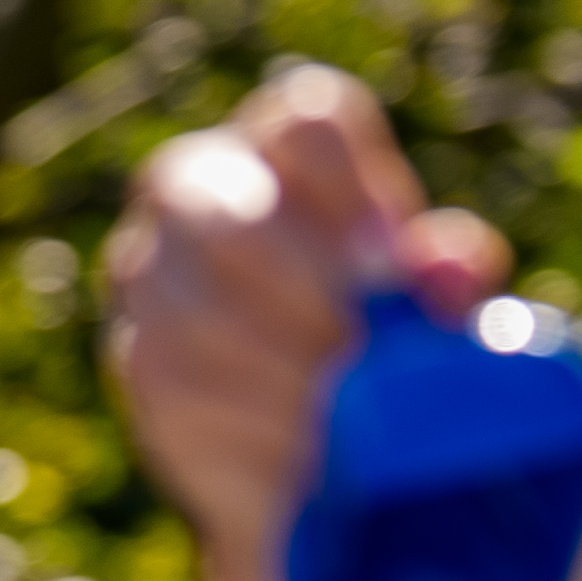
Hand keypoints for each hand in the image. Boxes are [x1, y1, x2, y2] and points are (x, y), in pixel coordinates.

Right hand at [107, 68, 507, 571]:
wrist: (316, 460)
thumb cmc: (387, 346)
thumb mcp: (437, 306)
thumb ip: (450, 277)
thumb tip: (447, 265)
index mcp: (289, 146)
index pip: (305, 120)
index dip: (352, 189)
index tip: (391, 266)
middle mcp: (198, 184)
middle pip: (209, 192)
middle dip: (292, 279)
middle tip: (356, 347)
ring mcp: (148, 267)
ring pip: (182, 293)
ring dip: (270, 361)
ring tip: (338, 411)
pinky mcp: (132, 353)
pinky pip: (165, 372)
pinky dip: (239, 414)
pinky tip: (296, 445)